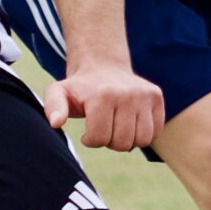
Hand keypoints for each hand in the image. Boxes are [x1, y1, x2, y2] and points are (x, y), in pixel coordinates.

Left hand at [43, 62, 164, 151]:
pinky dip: (143, 133)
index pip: (100, 139)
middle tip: (104, 127)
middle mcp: (127, 94)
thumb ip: (53, 107)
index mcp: (102, 95)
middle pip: (122, 142)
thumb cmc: (79, 88)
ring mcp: (144, 95)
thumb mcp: (58, 93)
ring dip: (128, 140)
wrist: (103, 66)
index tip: (87, 131)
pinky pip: (155, 132)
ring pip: (142, 140)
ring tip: (117, 127)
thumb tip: (56, 123)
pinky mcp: (156, 96)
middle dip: (109, 141)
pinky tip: (130, 123)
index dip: (91, 140)